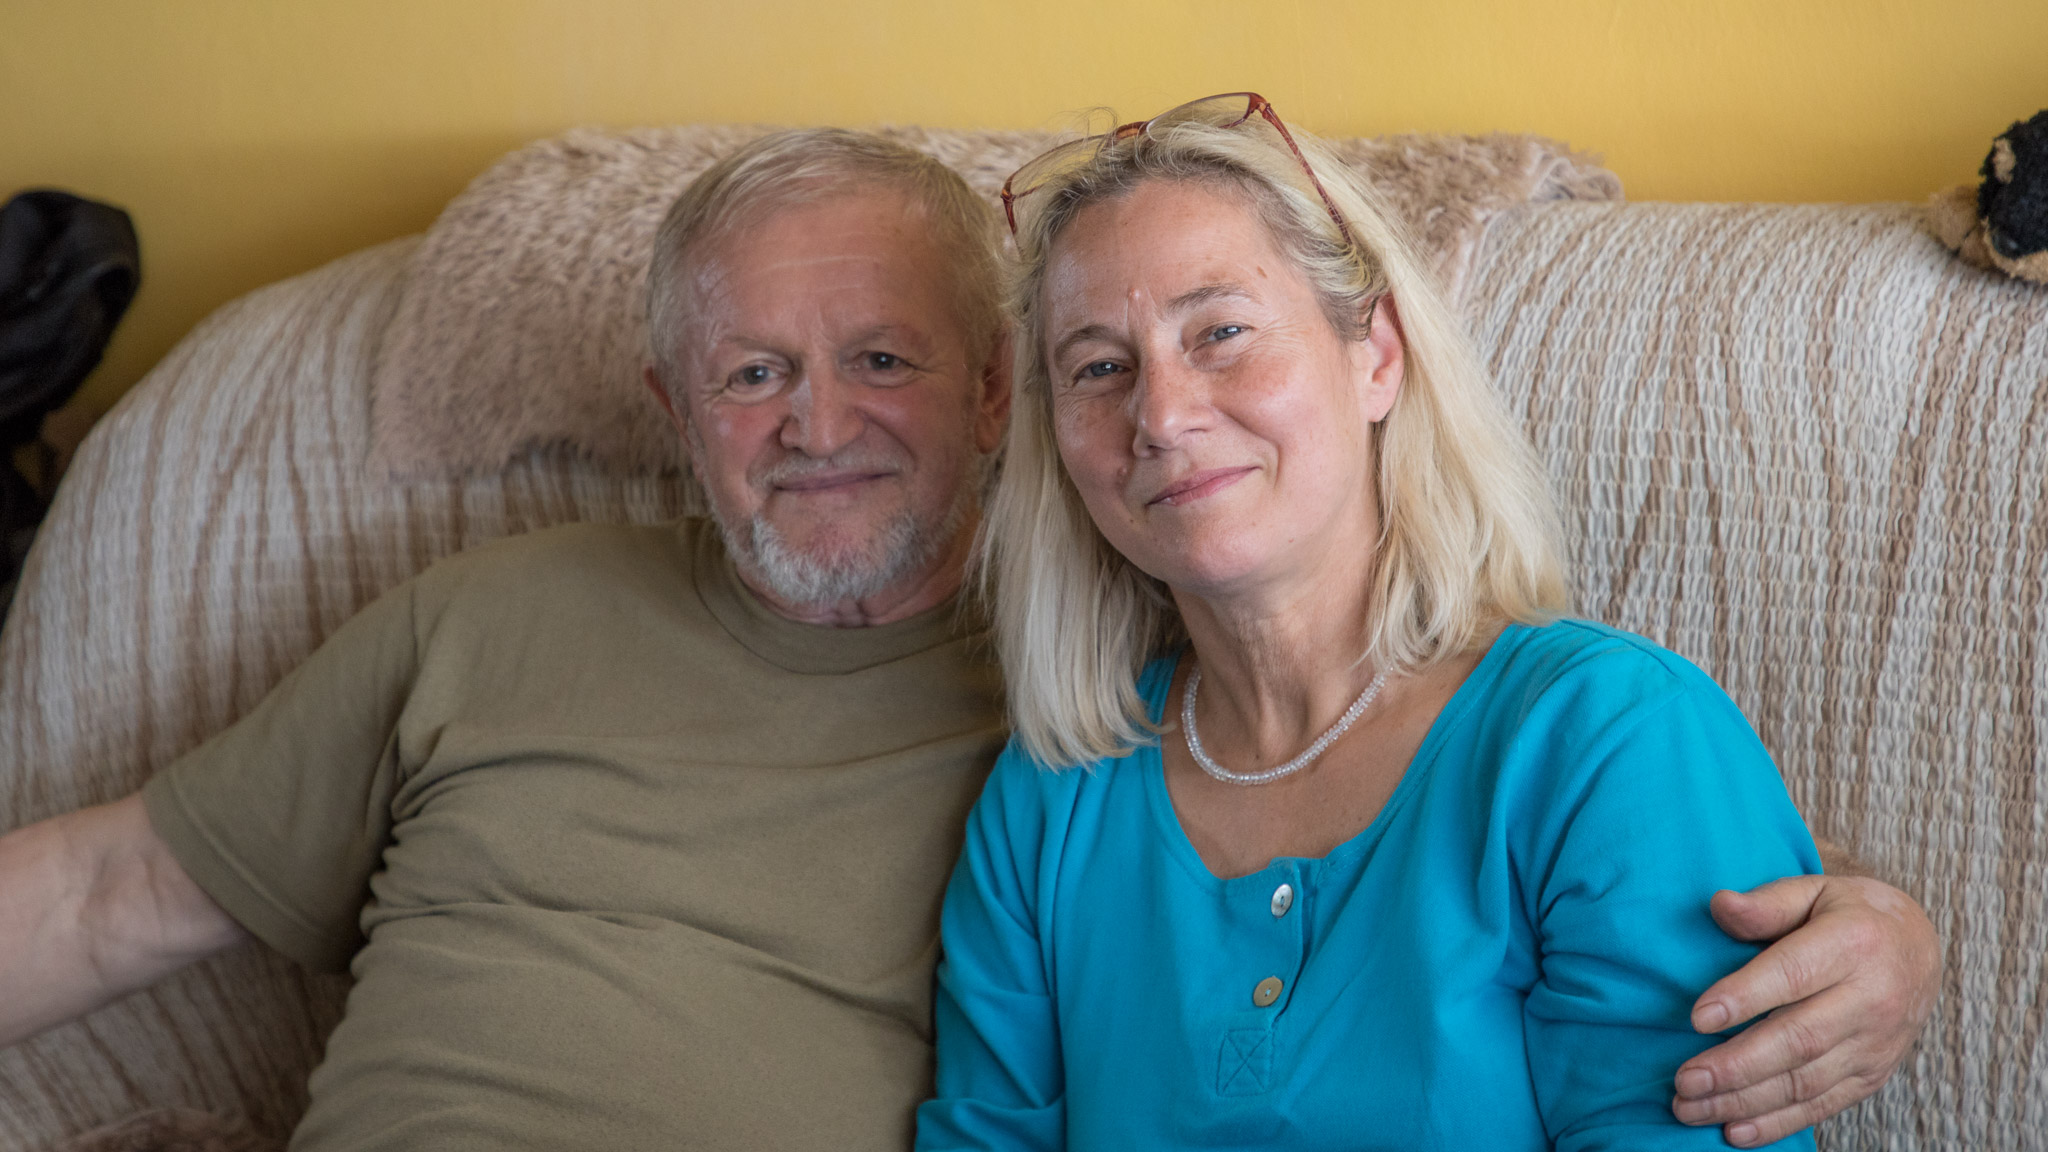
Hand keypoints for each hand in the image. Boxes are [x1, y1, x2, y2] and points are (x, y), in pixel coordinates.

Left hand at [1670, 874, 1939, 1146]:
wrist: (1918, 948)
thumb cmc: (1848, 915)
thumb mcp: (1812, 891)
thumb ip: (1766, 903)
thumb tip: (1720, 904)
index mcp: (1854, 943)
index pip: (1793, 974)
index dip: (1745, 997)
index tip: (1698, 1017)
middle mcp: (1872, 999)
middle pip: (1799, 1040)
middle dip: (1736, 1065)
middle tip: (1684, 1081)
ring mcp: (1876, 1044)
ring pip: (1807, 1081)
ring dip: (1744, 1101)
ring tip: (1689, 1107)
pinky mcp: (1873, 1075)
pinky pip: (1824, 1105)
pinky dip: (1778, 1123)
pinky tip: (1734, 1131)